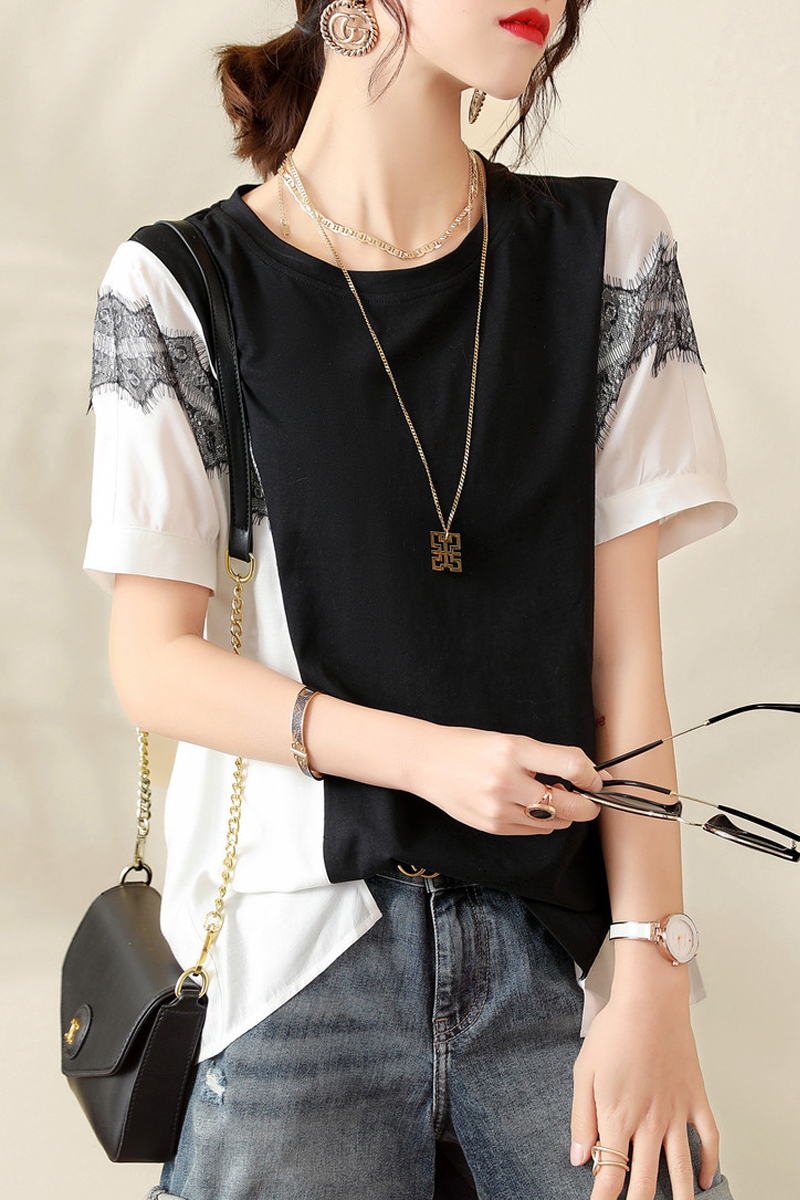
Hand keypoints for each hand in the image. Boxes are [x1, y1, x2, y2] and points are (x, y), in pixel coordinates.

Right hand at [413, 725, 601, 834]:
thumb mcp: (510, 740)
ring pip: (554, 822)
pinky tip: (530, 805)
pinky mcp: (492, 826)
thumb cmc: (469, 747)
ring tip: (551, 796)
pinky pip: (533, 830)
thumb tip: (586, 774)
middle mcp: (506, 781)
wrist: (426, 763)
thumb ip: (547, 758)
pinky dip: (542, 820)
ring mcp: (498, 808)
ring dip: (564, 813)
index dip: (592, 776)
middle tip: (591, 798)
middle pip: (569, 805)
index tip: (596, 778)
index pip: (571, 766)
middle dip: (588, 805)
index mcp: (513, 750)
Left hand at [571, 971, 719, 1198]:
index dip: (604, 1197)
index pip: (611, 1175)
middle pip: (646, 1183)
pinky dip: (709, 1163)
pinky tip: (704, 1179)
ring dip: (678, 1197)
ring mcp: (676, 1113)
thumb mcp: (584, 1073)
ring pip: (680, 1170)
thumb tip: (578, 1158)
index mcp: (618, 1118)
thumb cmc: (614, 1031)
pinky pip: (709, 1139)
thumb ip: (582, 1119)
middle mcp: (649, 1123)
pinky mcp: (696, 1099)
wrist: (650, 1002)